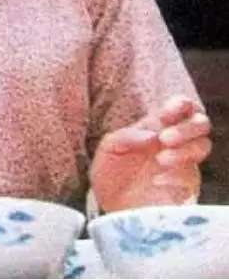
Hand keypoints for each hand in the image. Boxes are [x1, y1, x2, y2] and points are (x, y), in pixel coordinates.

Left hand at [90, 95, 211, 212]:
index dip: (181, 104)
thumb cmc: (110, 174)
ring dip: (185, 150)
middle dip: (187, 127)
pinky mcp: (186, 190)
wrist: (109, 209)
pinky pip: (192, 178)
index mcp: (156, 128)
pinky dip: (176, 176)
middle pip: (201, 124)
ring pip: (203, 147)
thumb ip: (126, 137)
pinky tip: (157, 180)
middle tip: (164, 138)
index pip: (182, 108)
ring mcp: (183, 166)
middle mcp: (174, 144)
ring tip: (160, 160)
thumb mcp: (108, 150)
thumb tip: (152, 135)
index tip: (169, 112)